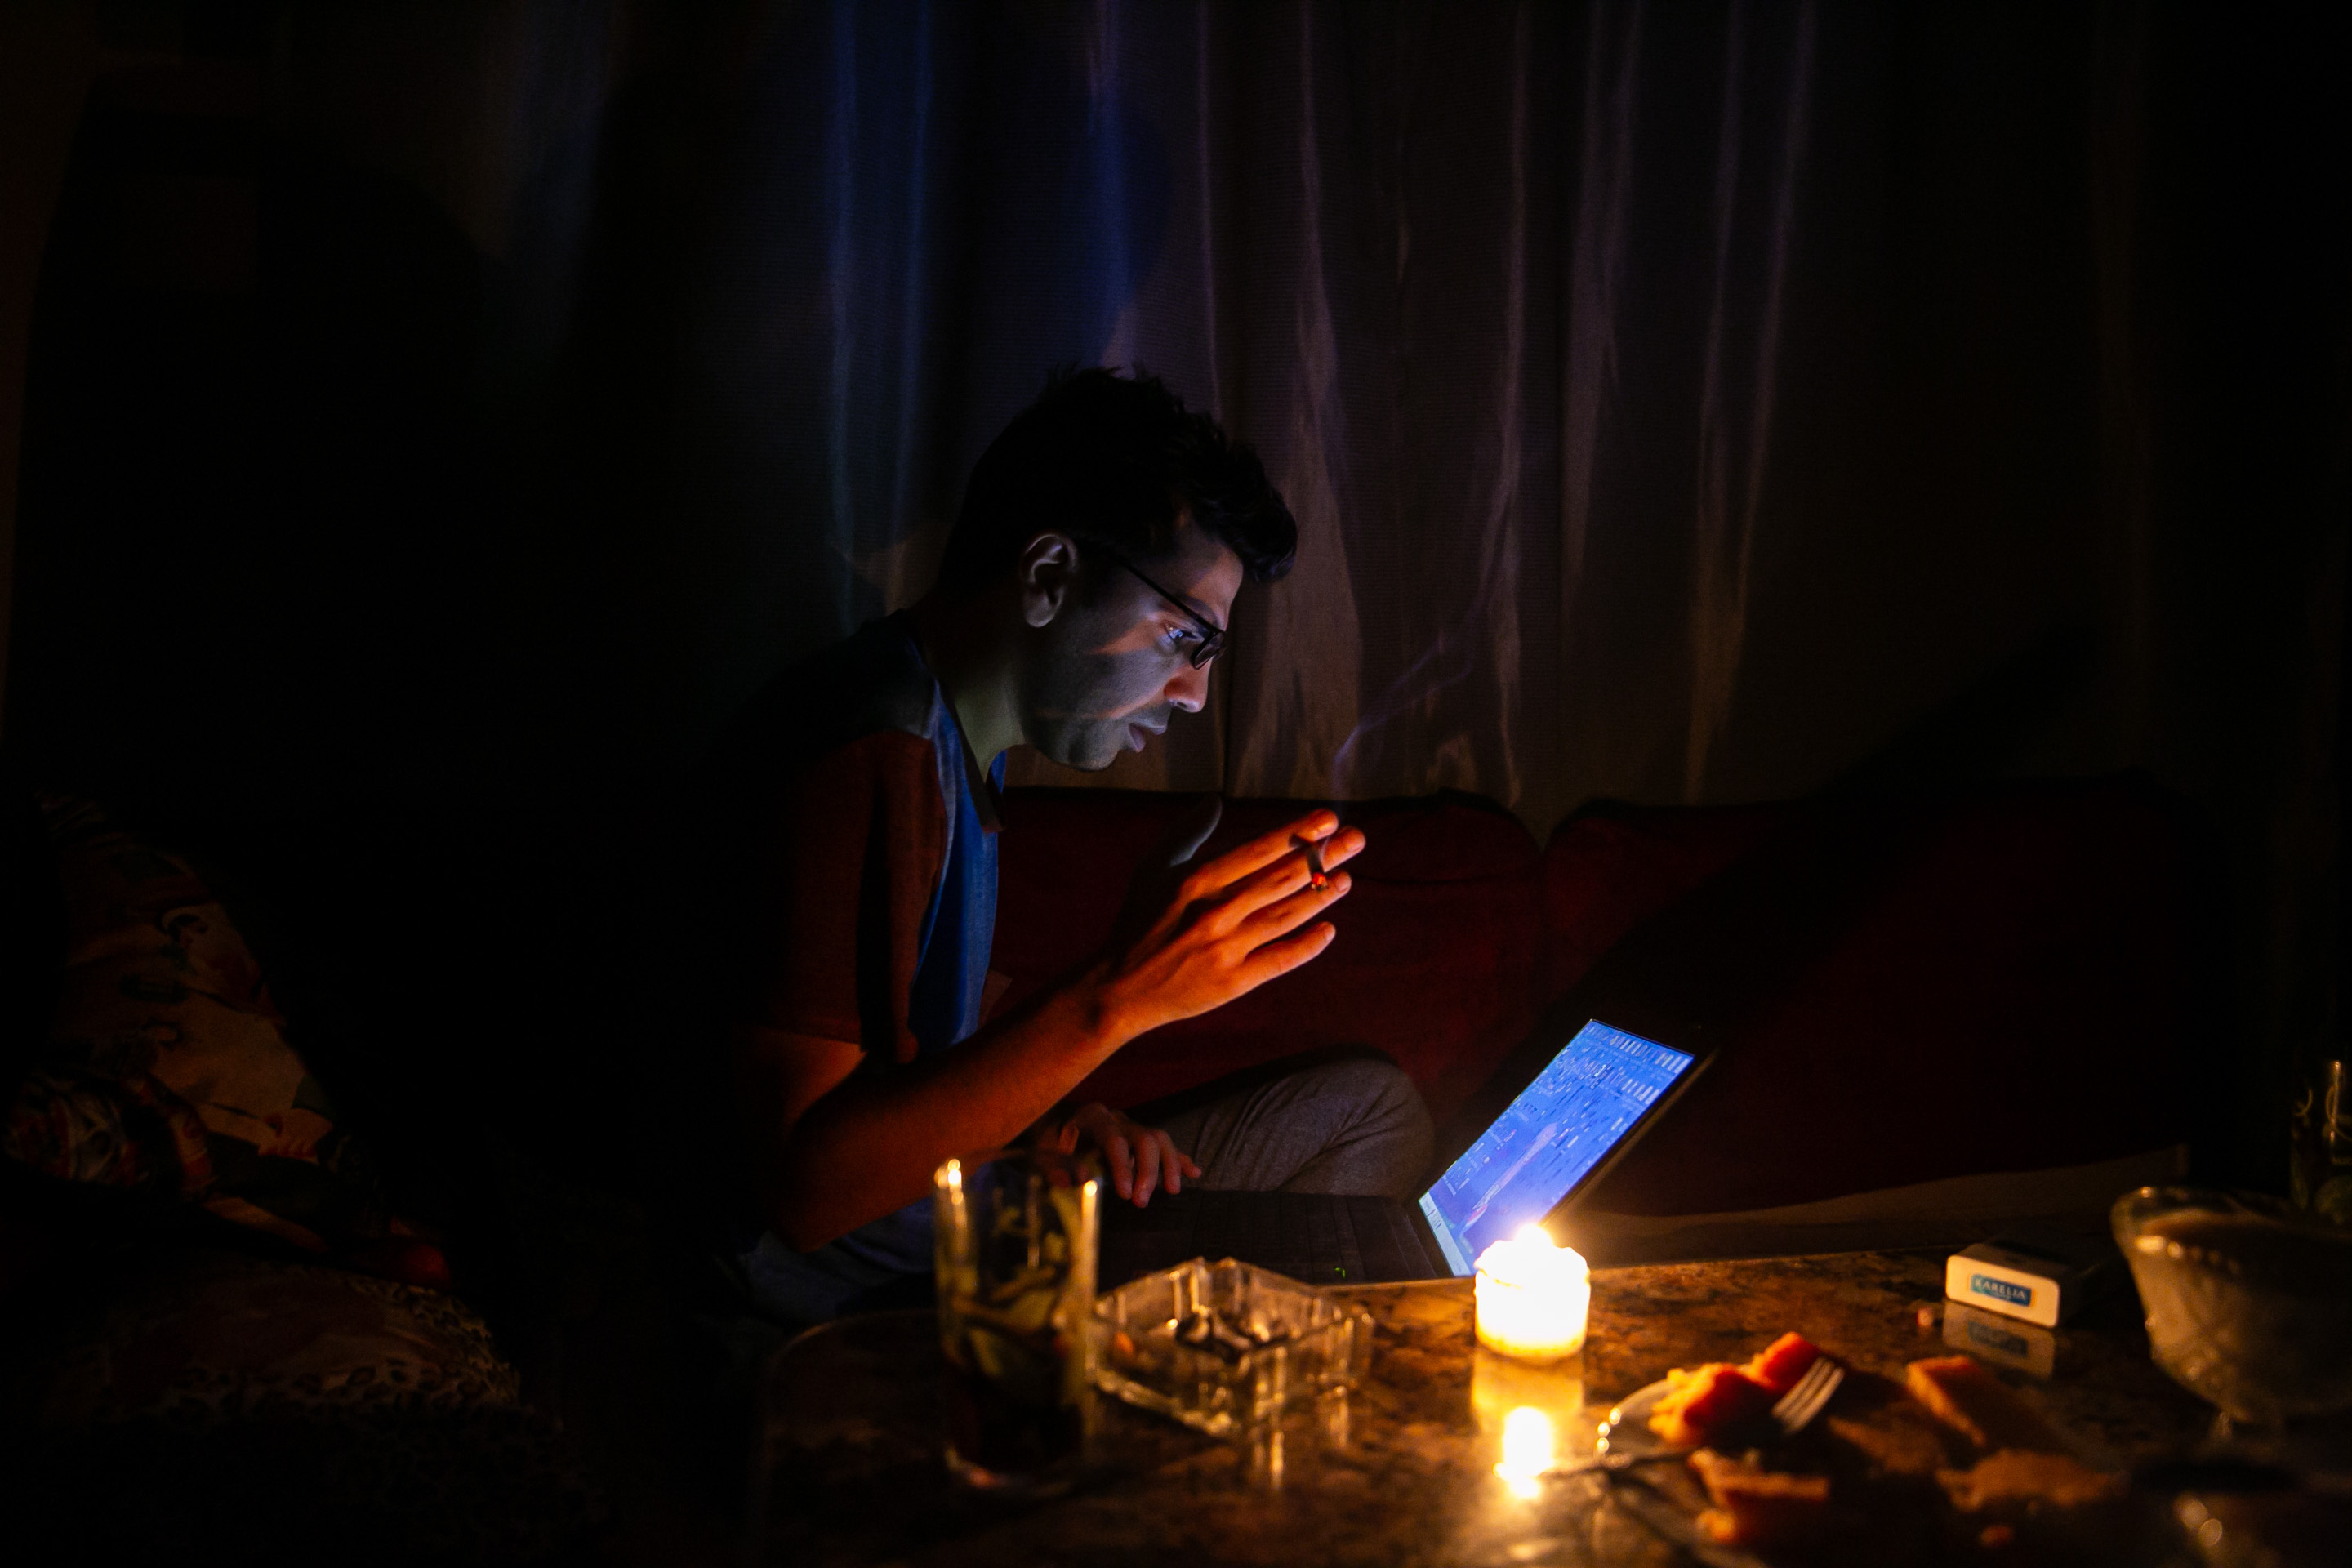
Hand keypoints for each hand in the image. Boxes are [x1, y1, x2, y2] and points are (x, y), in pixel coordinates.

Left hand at [1051, 1102, 1201, 1205]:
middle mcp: (1115, 1118)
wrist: (1044, 1134)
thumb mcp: (1041, 1155)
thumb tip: (1083, 1177)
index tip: (1127, 1194)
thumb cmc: (1042, 1146)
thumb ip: (1057, 1165)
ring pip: (1159, 1138)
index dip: (1123, 1166)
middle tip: (1142, 1201)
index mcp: (1091, 1117)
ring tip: (1172, 1190)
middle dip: (1148, 1170)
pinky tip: (1194, 1173)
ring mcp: (1129, 1127)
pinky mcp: (1136, 1139)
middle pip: (1143, 1138)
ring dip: (1168, 1165)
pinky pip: (1163, 1146)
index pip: (1114, 1139)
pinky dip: (1178, 1159)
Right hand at [1093, 808, 1364, 1042]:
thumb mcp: (1153, 867)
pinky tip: (1328, 931)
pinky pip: (1279, 960)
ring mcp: (1227, 949)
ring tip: (1347, 878)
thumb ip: (1186, 831)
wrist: (1120, 987)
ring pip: (1286, 916)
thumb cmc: (1138, 920)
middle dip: (1323, 856)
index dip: (1297, 834)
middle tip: (1356, 838)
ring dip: (1321, 896)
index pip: (1258, 851)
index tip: (1328, 819)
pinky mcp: (1233, 982)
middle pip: (1281, 879)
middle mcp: (1216, 912)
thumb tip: (1214, 798)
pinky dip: (1306, 946)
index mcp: (1197, 880)